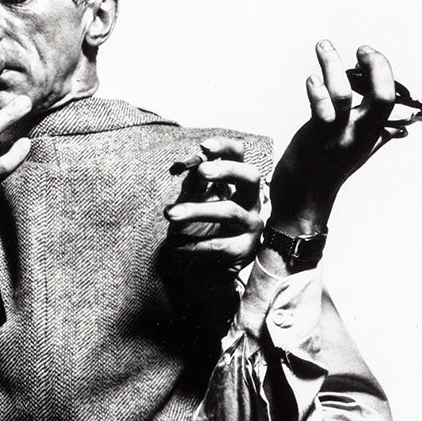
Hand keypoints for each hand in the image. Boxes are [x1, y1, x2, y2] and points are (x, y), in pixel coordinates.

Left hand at [164, 138, 262, 276]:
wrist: (202, 274)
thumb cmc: (196, 234)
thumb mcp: (190, 204)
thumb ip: (193, 184)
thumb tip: (192, 161)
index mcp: (236, 186)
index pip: (240, 157)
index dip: (225, 148)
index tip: (204, 146)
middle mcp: (250, 203)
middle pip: (251, 176)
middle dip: (226, 170)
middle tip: (201, 171)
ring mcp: (252, 227)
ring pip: (230, 211)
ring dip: (196, 210)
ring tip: (170, 214)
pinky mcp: (245, 251)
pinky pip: (220, 244)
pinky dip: (194, 244)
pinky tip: (176, 246)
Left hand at [269, 41, 395, 233]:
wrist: (302, 206)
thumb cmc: (322, 177)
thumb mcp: (355, 155)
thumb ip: (374, 138)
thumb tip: (394, 130)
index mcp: (370, 134)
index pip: (389, 98)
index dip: (383, 71)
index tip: (366, 55)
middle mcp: (358, 135)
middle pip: (383, 96)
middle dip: (376, 65)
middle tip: (361, 49)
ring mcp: (337, 137)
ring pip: (343, 95)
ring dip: (332, 65)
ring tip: (324, 46)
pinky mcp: (315, 140)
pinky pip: (321, 110)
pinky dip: (316, 90)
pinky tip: (311, 79)